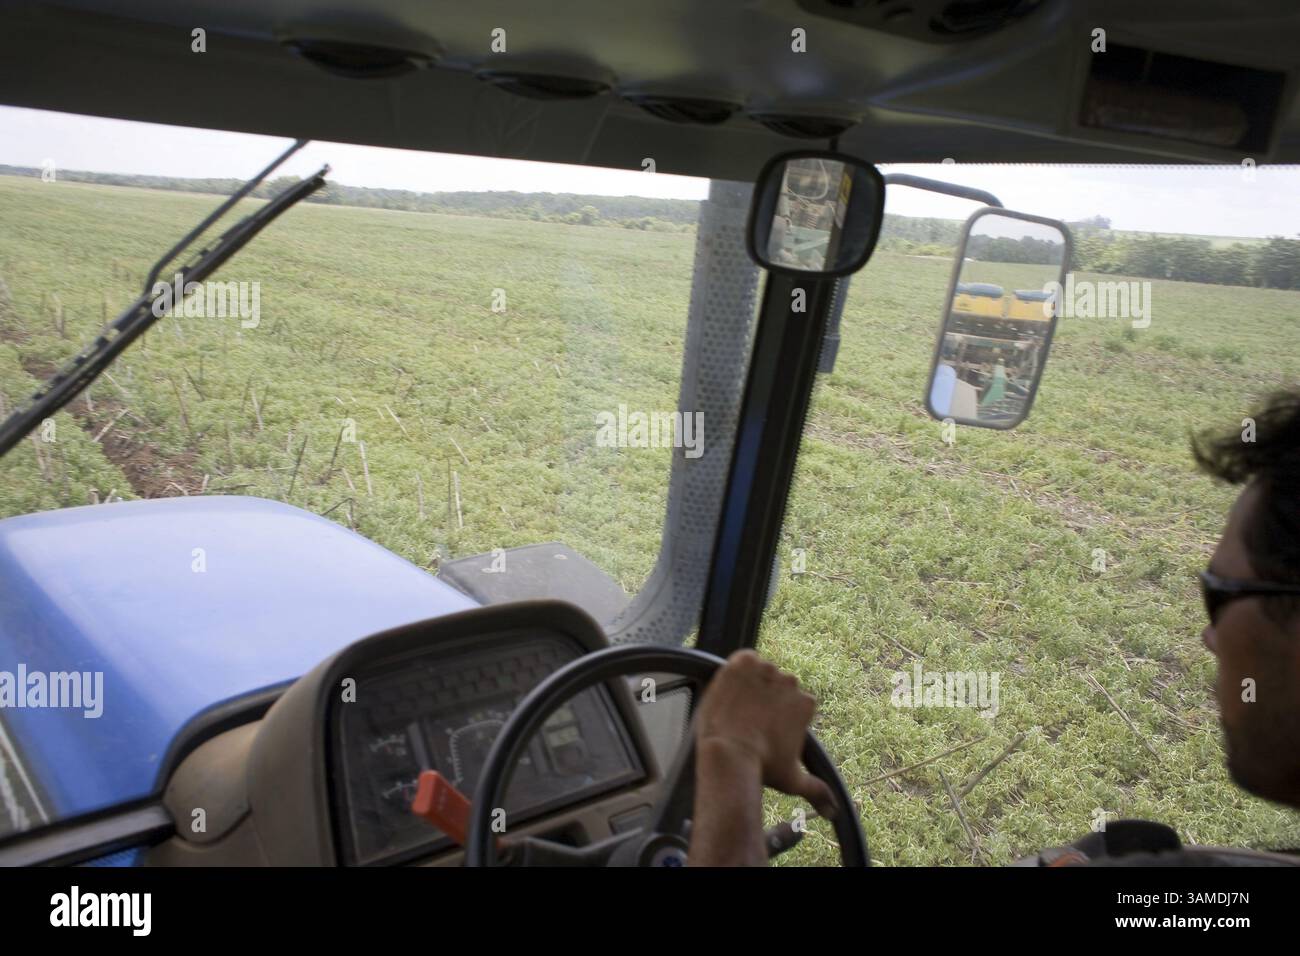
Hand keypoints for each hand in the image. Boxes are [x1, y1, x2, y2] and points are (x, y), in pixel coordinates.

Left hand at [694, 649, 836, 819]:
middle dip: (765, 699)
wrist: (729, 752)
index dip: (777, 715)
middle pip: (777, 685)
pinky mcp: (743, 662)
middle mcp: (790, 682)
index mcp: (806, 704)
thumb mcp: (793, 780)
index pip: (793, 702)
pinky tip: (731, 687)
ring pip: (760, 672)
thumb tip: (833, 812)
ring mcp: (766, 669)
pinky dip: (737, 669)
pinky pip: (743, 658)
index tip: (766, 729)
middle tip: (749, 720)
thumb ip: (817, 791)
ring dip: (750, 684)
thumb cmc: (762, 767)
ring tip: (737, 707)